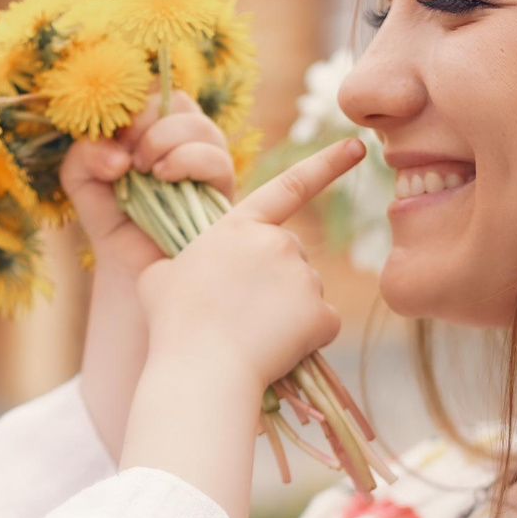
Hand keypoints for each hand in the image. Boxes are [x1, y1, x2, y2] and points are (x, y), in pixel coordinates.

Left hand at [59, 92, 235, 279]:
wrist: (129, 266)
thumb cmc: (109, 217)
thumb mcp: (81, 179)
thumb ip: (84, 154)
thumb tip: (120, 157)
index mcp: (153, 128)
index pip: (152, 93)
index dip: (133, 108)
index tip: (114, 137)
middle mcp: (184, 141)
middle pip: (179, 102)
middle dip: (148, 124)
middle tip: (129, 157)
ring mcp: (207, 165)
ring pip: (202, 127)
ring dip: (166, 141)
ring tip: (145, 170)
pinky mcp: (221, 192)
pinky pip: (217, 162)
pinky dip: (188, 160)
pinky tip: (163, 178)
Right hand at [137, 138, 361, 388]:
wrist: (200, 371)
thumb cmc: (173, 325)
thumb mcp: (158, 278)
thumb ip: (180, 263)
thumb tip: (180, 271)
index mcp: (239, 227)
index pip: (289, 187)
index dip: (327, 163)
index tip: (358, 146)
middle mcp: (278, 243)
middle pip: (290, 257)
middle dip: (276, 281)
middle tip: (241, 315)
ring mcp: (303, 277)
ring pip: (305, 292)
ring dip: (288, 312)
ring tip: (251, 336)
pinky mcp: (321, 314)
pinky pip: (321, 325)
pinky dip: (306, 340)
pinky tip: (276, 352)